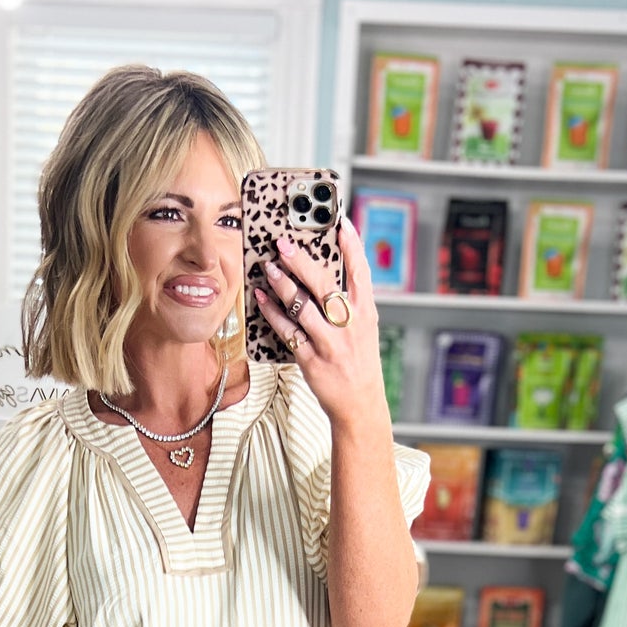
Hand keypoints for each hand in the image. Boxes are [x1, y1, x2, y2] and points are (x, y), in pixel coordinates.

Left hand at [255, 214, 387, 430]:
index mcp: (365, 312)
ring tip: (267, 267)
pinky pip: (288, 331)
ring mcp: (330, 343)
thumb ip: (349, 301)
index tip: (341, 222)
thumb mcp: (363, 328)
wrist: (360, 404)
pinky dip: (272, 313)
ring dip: (281, 284)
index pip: (360, 272)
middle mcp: (349, 325)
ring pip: (302, 306)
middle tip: (282, 243)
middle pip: (323, 284)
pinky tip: (261, 299)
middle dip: (301, 261)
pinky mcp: (312, 360)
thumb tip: (322, 272)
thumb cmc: (358, 361)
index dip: (352, 246)